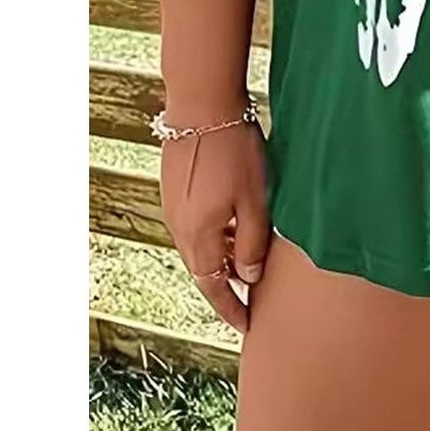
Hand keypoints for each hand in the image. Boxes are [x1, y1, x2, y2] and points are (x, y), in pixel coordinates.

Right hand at [159, 119, 267, 333]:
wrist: (201, 105)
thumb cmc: (234, 151)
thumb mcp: (255, 199)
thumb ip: (253, 242)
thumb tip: (249, 278)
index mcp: (199, 237)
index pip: (214, 287)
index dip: (231, 308)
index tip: (246, 325)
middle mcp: (180, 228)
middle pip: (204, 269)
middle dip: (226, 286)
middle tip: (251, 297)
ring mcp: (174, 208)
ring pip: (199, 247)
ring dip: (221, 258)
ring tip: (248, 262)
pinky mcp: (175, 189)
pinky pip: (195, 225)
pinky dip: (214, 235)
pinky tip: (233, 224)